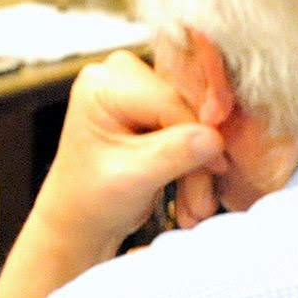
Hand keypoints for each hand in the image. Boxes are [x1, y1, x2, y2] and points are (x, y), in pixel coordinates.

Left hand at [33, 50, 224, 264]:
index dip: (198, 132)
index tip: (216, 167)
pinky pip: (195, 132)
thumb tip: (214, 137)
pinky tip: (193, 196)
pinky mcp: (159, 109)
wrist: (81, 220)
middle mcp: (122, 77)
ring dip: (201, 168)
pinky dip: (197, 165)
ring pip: (196, 124)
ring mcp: (143, 91)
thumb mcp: (131, 179)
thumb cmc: (89, 199)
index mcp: (103, 85)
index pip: (169, 100)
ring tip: (195, 208)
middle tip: (201, 202)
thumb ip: (173, 154)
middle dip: (199, 157)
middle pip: (187, 109)